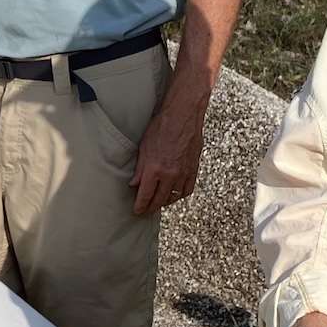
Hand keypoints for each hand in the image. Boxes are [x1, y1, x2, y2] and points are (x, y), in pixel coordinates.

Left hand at [129, 92, 206, 215]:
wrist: (183, 116)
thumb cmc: (161, 127)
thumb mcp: (143, 147)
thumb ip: (139, 169)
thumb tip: (134, 184)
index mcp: (154, 169)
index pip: (145, 196)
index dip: (140, 206)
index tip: (137, 211)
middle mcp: (170, 175)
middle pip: (159, 200)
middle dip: (150, 208)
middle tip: (145, 211)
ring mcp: (183, 173)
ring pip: (174, 197)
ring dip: (164, 202)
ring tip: (157, 202)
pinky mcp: (193, 169)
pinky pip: (187, 190)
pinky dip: (180, 195)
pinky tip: (174, 194)